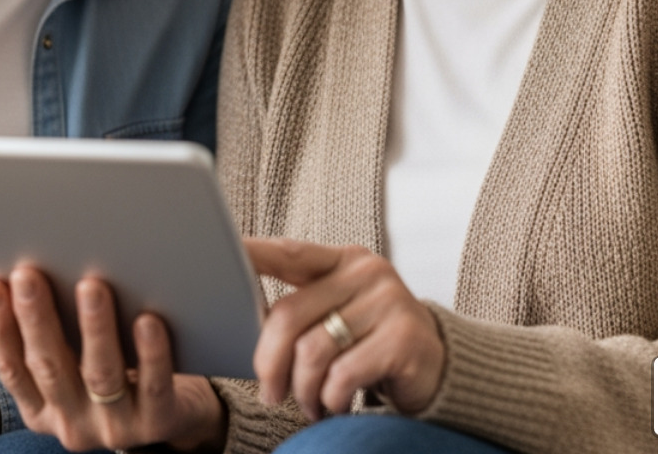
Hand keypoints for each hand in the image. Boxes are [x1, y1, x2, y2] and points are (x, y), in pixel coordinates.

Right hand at [0, 265, 226, 452]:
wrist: (177, 416)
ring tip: (91, 286)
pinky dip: (151, 354)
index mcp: (42, 408)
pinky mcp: (157, 424)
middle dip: (36, 319)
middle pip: (50, 367)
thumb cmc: (119, 372)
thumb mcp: (77, 363)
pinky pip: (154, 388)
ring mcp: (115, 427)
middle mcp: (72, 422)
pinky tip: (148, 321)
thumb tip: (30, 273)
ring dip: (94, 328)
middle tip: (29, 275)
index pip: (11, 368)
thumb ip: (56, 333)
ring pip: (101, 375)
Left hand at [246, 237, 444, 420]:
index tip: (219, 257)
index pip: (289, 253)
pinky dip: (331, 399)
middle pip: (289, 314)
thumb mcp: (341, 313)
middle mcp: (367, 272)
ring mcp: (389, 302)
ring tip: (308, 404)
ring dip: (302, 388)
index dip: (253, 255)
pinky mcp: (404, 339)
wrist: (439, 367)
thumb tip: (246, 325)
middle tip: (269, 393)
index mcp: (345, 260)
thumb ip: (304, 307)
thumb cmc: (374, 342)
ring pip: (313, 351)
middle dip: (270, 362)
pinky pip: (343, 375)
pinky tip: (335, 405)